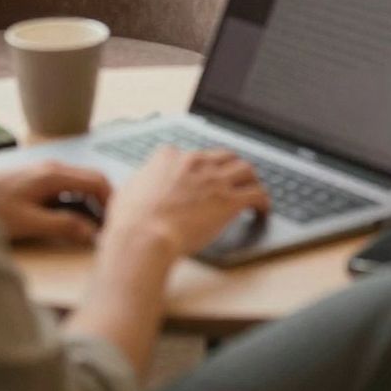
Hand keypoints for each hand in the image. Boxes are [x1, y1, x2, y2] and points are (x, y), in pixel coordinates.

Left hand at [0, 162, 110, 246]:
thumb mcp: (29, 222)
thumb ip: (63, 225)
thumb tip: (92, 233)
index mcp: (54, 175)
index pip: (97, 181)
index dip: (112, 201)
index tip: (117, 223)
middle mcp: (54, 168)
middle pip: (92, 180)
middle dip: (104, 203)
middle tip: (109, 228)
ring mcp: (46, 173)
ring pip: (80, 185)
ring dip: (91, 204)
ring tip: (94, 228)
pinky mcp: (39, 181)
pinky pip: (68, 189)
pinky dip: (77, 203)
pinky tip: (74, 221)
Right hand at [102, 145, 270, 260]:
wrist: (143, 238)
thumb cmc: (130, 222)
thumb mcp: (127, 192)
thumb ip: (139, 183)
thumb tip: (138, 188)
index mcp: (169, 157)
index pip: (191, 153)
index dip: (198, 166)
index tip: (201, 177)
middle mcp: (195, 162)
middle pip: (224, 156)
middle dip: (230, 167)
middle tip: (233, 181)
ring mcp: (214, 180)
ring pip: (246, 169)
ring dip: (251, 180)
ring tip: (253, 191)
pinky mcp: (229, 201)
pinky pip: (257, 194)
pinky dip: (263, 201)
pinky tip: (263, 210)